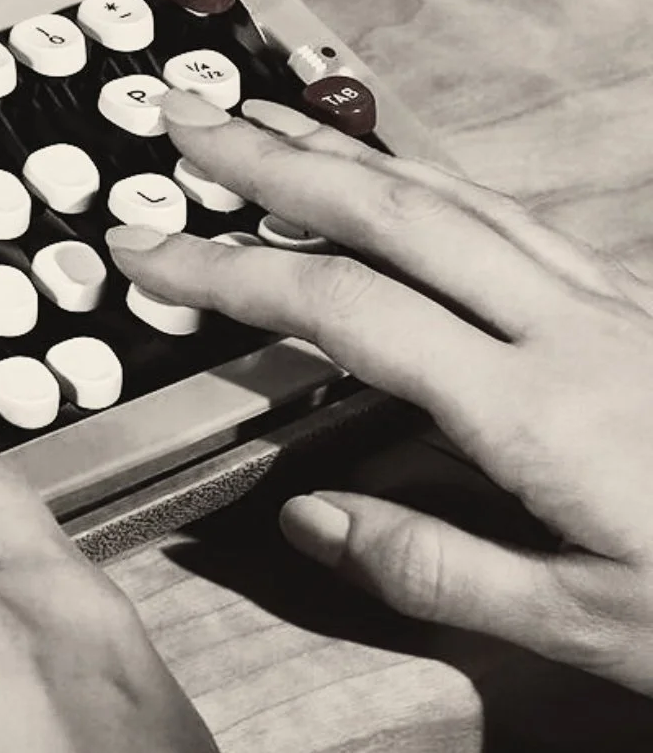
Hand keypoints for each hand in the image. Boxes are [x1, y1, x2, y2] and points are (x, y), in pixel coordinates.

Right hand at [109, 89, 652, 694]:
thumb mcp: (581, 626)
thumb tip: (308, 517)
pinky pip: (518, 219)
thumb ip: (431, 568)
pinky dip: (435, 182)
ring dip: (352, 154)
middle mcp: (575, 331)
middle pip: (402, 215)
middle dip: (280, 163)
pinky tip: (406, 182)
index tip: (149, 252)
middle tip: (187, 126)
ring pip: (464, 197)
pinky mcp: (642, 311)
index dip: (236, 275)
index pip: (350, 314)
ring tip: (270, 127)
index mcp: (538, 410)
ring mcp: (616, 307)